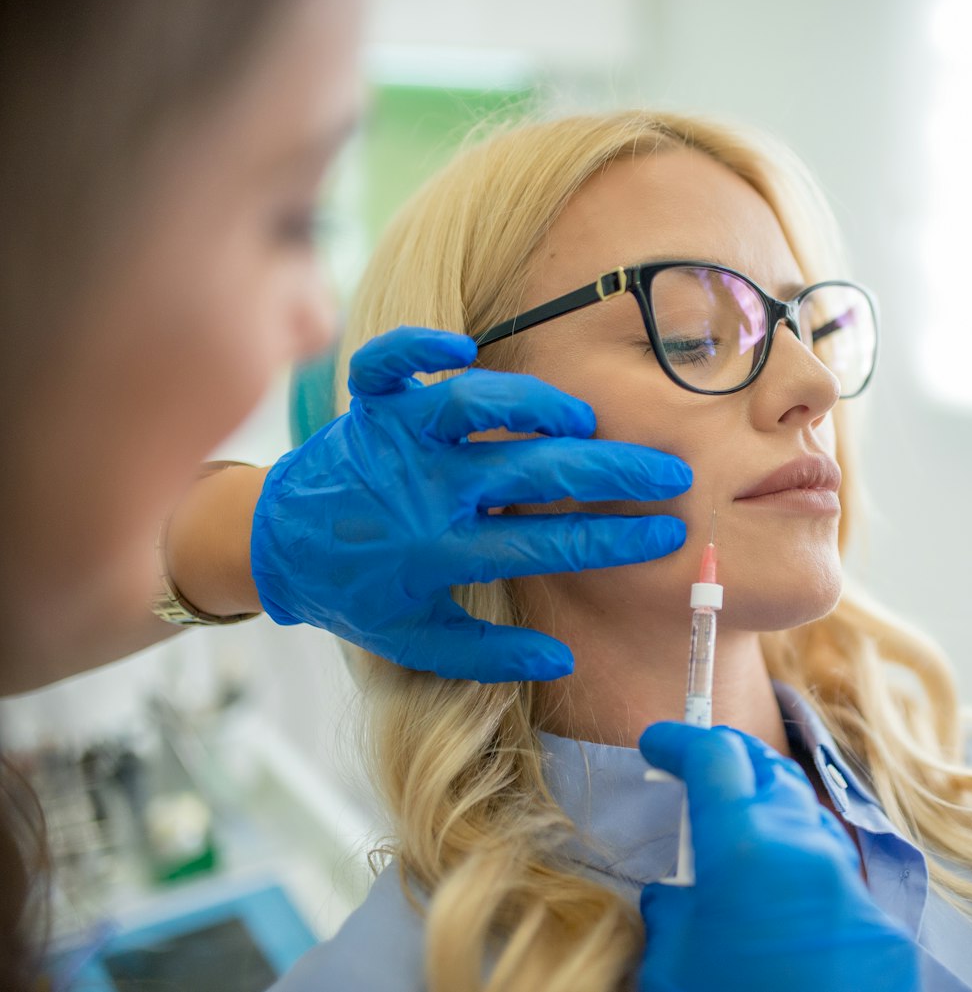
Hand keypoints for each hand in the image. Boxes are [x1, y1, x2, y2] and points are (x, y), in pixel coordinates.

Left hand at [250, 326, 691, 680]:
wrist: (271, 543)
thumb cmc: (355, 592)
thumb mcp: (417, 641)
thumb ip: (489, 654)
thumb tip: (561, 659)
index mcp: (441, 554)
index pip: (545, 545)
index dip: (613, 540)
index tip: (666, 533)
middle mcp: (425, 492)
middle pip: (531, 473)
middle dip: (611, 472)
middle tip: (668, 471)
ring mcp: (396, 442)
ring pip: (473, 407)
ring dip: (534, 406)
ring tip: (584, 419)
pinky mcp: (371, 405)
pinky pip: (392, 363)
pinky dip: (421, 346)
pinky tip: (465, 344)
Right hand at [637, 722, 918, 991]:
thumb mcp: (671, 969)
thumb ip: (674, 910)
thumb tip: (679, 892)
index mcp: (744, 848)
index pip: (716, 757)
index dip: (681, 742)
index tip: (659, 745)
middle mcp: (808, 851)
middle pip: (770, 775)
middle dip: (731, 769)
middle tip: (698, 784)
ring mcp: (854, 889)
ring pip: (810, 824)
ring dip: (771, 821)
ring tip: (737, 855)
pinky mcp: (886, 930)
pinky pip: (837, 880)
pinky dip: (804, 877)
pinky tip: (781, 915)